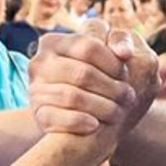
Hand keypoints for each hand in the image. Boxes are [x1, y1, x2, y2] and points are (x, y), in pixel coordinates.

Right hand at [29, 19, 137, 134]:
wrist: (76, 109)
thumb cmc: (95, 73)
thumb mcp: (105, 52)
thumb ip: (119, 40)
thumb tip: (125, 53)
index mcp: (53, 42)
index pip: (89, 47)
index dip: (113, 62)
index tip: (128, 74)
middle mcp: (39, 63)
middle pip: (82, 73)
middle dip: (111, 87)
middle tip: (129, 97)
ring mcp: (35, 89)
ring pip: (71, 96)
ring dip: (101, 106)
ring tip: (119, 112)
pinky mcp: (38, 113)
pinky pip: (56, 118)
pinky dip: (78, 121)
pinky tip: (95, 125)